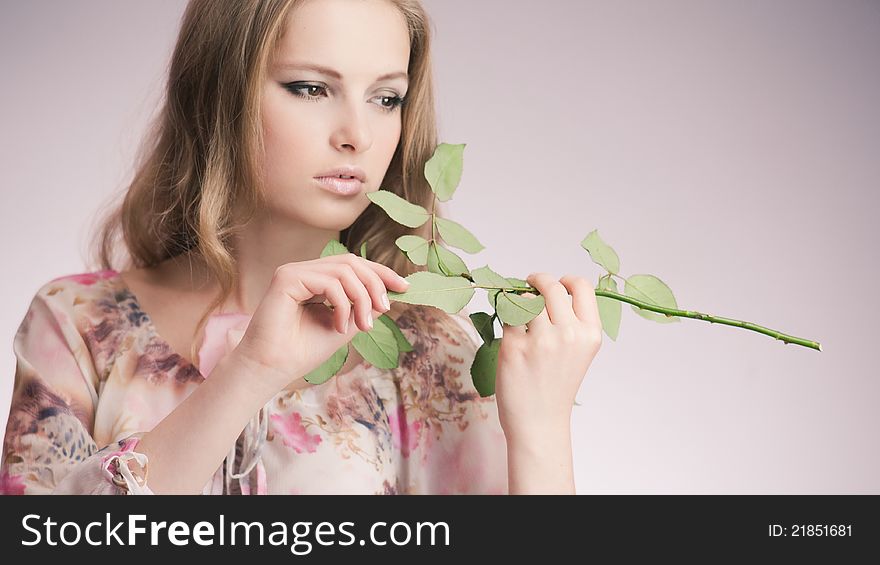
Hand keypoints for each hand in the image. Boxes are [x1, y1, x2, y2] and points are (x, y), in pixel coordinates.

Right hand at [230, 253, 410, 392]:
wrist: (272, 369)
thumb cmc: (303, 351)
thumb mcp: (345, 326)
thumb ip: (364, 308)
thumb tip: (390, 293)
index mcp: (317, 279)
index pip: (354, 265)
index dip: (381, 272)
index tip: (404, 287)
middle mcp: (305, 270)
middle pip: (352, 262)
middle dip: (375, 284)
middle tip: (385, 309)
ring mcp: (295, 271)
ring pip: (344, 270)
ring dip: (362, 298)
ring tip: (364, 325)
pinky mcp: (287, 277)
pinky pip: (329, 282)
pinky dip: (343, 304)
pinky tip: (339, 327)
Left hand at [495, 272, 602, 443]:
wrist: (539, 422)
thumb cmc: (556, 384)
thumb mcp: (579, 351)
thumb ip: (571, 320)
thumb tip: (544, 286)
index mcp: (590, 334)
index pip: (581, 286)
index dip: (565, 280)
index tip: (554, 283)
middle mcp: (569, 335)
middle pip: (550, 287)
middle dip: (537, 281)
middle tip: (527, 286)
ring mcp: (541, 341)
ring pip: (525, 298)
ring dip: (518, 299)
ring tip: (517, 312)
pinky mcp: (513, 348)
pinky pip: (505, 316)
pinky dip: (505, 318)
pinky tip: (510, 332)